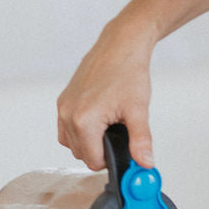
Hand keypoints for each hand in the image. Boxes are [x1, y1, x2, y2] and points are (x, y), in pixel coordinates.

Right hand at [56, 19, 155, 169]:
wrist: (120, 45)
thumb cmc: (128, 72)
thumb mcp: (138, 111)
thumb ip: (141, 141)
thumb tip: (145, 163)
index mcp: (84, 121)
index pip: (93, 160)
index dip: (110, 160)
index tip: (124, 148)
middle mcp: (68, 114)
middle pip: (81, 154)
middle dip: (100, 150)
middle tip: (119, 134)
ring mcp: (63, 107)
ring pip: (71, 142)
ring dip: (88, 142)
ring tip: (109, 127)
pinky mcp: (63, 100)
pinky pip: (65, 128)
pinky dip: (79, 131)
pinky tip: (98, 120)